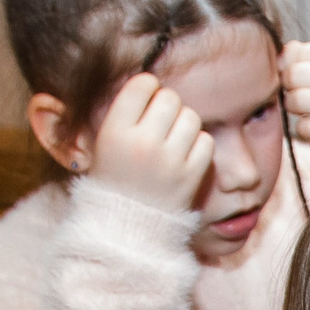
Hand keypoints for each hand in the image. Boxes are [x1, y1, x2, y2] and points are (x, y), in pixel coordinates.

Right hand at [81, 72, 212, 210]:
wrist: (127, 226)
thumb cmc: (114, 179)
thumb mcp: (103, 143)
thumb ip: (124, 112)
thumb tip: (150, 82)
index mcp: (115, 131)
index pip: (142, 84)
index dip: (147, 88)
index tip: (145, 101)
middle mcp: (143, 143)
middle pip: (170, 98)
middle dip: (167, 106)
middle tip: (160, 122)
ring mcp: (170, 160)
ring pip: (191, 117)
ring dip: (184, 123)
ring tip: (173, 138)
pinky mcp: (191, 176)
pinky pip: (206, 141)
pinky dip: (199, 143)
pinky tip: (185, 153)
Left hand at [281, 40, 309, 149]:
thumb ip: (300, 54)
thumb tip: (280, 58)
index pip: (301, 52)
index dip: (289, 64)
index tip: (297, 75)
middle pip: (296, 74)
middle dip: (287, 84)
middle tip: (294, 92)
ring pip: (298, 100)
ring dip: (291, 105)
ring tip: (300, 107)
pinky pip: (306, 127)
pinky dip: (302, 128)